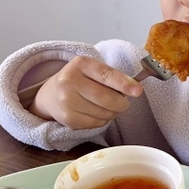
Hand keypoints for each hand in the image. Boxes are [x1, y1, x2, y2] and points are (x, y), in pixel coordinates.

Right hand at [28, 56, 143, 128]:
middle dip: (122, 103)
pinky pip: (97, 123)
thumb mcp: (93, 70)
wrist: (51, 94)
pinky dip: (103, 120)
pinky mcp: (68, 119)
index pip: (106, 75)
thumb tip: (135, 89)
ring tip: (107, 106)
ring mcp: (66, 102)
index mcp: (80, 64)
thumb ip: (113, 76)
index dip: (124, 84)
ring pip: (104, 113)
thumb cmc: (80, 80)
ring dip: (113, 112)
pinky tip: (96, 112)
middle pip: (106, 98)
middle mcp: (69, 81)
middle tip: (123, 102)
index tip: (138, 91)